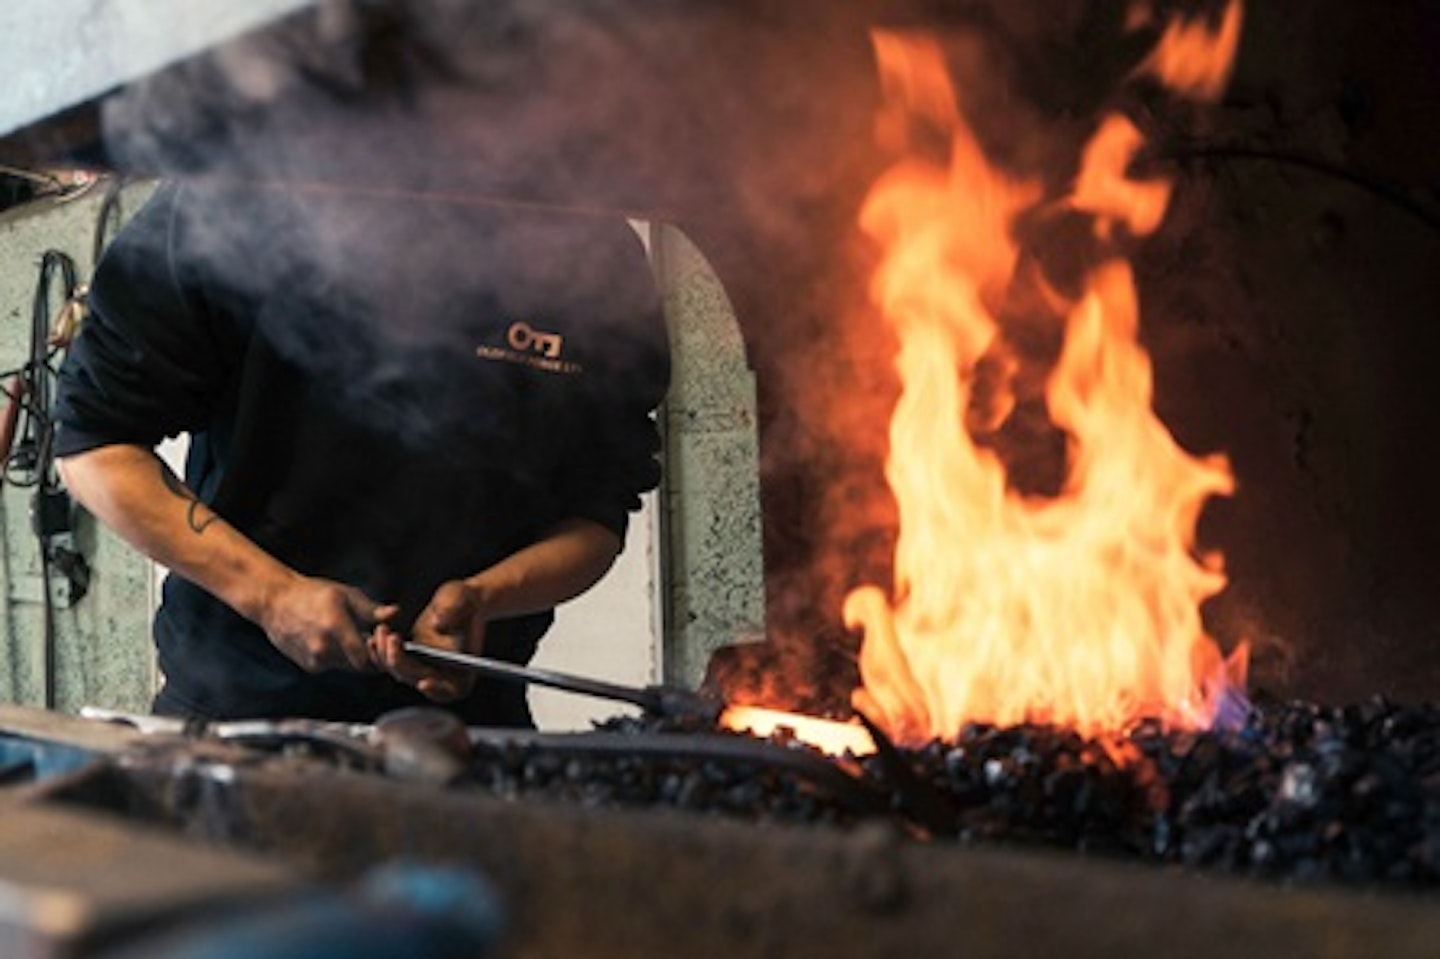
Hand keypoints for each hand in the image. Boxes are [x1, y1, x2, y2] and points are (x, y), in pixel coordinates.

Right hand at [259, 573, 396, 672]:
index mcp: (335, 627)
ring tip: (353, 635)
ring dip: (355, 656)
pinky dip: (340, 657)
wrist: (275, 603)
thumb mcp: (345, 595)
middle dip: (371, 654)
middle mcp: (323, 648)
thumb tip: (396, 613)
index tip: (380, 637)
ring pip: (348, 667)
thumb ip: (371, 610)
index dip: (378, 651)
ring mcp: (314, 660)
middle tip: (372, 638)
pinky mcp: (310, 666)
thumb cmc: (313, 594)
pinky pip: (334, 666)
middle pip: (360, 665)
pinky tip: (335, 640)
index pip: (366, 656)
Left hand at [370, 580, 486, 702]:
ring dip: (386, 656)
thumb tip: (438, 625)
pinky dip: (381, 654)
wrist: (455, 598)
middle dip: (401, 663)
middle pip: (419, 680)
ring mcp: (424, 667)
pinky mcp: (410, 658)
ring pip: (400, 673)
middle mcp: (442, 672)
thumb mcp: (461, 598)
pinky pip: (392, 663)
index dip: (438, 690)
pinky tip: (374, 638)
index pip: (453, 689)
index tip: (424, 682)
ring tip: (382, 630)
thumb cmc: (464, 599)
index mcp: (463, 666)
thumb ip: (452, 612)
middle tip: (393, 638)